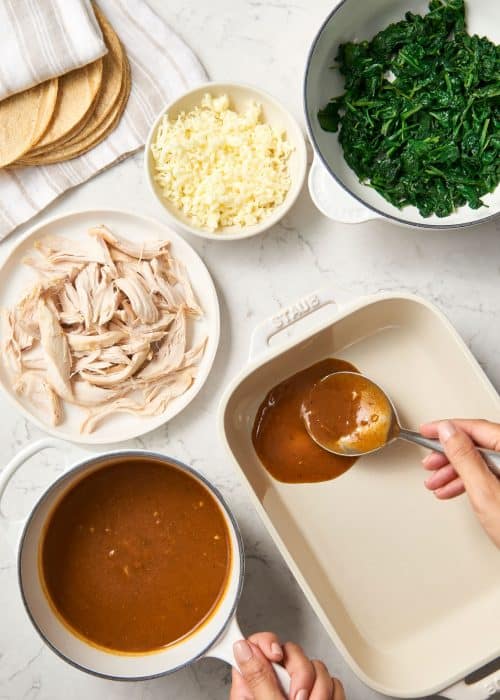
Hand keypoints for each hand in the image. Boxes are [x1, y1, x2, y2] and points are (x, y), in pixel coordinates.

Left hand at [230, 632, 344, 699]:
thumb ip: (258, 678)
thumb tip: (242, 647)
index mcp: (253, 687)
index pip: (256, 645)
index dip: (266, 642)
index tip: (274, 654)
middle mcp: (276, 686)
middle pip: (291, 652)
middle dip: (301, 673)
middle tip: (299, 697)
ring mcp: (299, 690)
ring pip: (315, 665)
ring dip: (319, 689)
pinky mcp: (322, 695)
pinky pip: (333, 681)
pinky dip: (332, 695)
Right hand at [420, 419, 499, 547]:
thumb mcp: (484, 491)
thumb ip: (464, 458)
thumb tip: (448, 432)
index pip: (477, 428)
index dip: (447, 429)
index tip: (428, 431)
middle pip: (478, 445)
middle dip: (448, 455)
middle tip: (429, 462)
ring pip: (481, 462)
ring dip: (454, 471)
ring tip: (435, 482)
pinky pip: (488, 475)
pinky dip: (468, 482)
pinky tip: (451, 490)